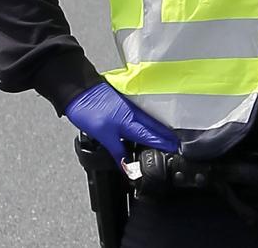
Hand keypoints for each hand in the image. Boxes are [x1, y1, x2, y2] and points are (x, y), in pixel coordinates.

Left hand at [64, 82, 179, 162]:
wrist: (79, 90)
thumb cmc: (88, 111)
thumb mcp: (102, 136)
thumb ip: (117, 150)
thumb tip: (126, 166)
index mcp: (130, 122)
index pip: (150, 136)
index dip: (162, 143)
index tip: (175, 148)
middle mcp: (133, 114)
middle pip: (154, 127)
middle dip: (166, 135)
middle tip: (177, 142)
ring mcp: (129, 108)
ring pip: (149, 120)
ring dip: (160, 128)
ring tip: (168, 135)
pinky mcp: (123, 104)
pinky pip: (142, 115)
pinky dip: (150, 122)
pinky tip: (148, 124)